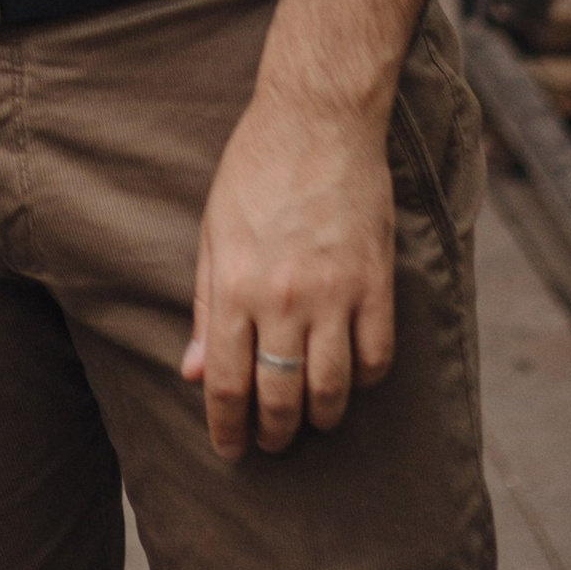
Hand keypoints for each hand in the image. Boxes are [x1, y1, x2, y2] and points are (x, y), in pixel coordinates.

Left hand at [181, 83, 397, 461]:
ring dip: (319, 417)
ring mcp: (335, 293)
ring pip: (331, 389)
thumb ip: (207, 307)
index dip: (227, 427)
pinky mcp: (376, 283)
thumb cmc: (255, 172)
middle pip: (280, 396)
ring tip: (310, 419)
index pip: (228, 383)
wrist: (318, 120)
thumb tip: (194, 374)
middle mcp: (285, 298)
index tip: (230, 449)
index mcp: (236, 285)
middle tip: (271, 441)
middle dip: (273, 432)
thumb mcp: (214, 234)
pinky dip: (364, 380)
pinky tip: (351, 377)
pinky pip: (376, 357)